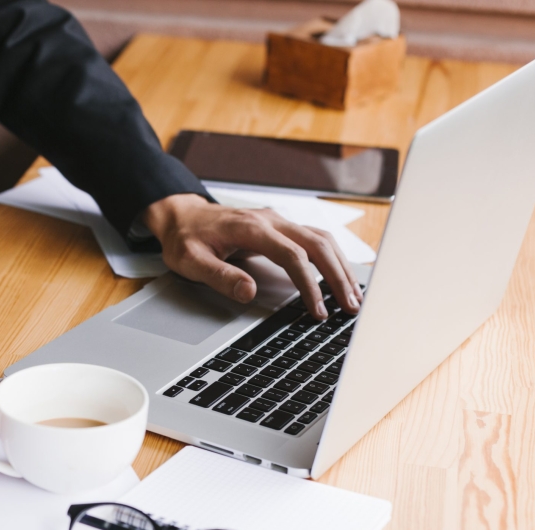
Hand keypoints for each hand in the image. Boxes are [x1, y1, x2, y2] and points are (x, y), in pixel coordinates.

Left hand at [141, 194, 362, 318]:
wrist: (182, 216)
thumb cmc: (186, 238)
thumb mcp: (191, 261)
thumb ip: (219, 276)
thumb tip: (249, 292)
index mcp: (251, 228)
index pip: (292, 255)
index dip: (309, 284)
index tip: (318, 309)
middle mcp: (270, 220)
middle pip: (317, 244)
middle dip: (337, 276)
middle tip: (351, 306)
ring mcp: (278, 222)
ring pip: (322, 239)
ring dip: (340, 267)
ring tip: (353, 296)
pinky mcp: (280, 228)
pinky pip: (315, 239)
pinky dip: (332, 258)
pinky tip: (340, 276)